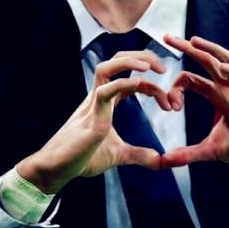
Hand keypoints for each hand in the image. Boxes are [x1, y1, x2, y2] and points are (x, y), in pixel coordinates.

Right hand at [16, 50, 170, 193]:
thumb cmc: (83, 158)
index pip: (131, 79)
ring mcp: (93, 104)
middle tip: (163, 68)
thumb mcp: (119, 155)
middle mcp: (99, 96)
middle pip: (118, 61)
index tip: (170, 103)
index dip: (153, 85)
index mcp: (106, 101)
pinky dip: (121, 83)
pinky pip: (104, 91)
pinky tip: (138, 83)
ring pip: (106, 67)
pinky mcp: (91, 117)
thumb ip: (139, 155)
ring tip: (149, 67)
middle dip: (142, 57)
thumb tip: (159, 159)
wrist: (58, 170)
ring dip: (129, 61)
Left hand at [163, 35, 228, 203]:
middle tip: (167, 37)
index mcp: (217, 96)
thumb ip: (186, 154)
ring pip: (227, 59)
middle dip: (187, 48)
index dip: (175, 87)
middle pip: (206, 60)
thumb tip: (162, 162)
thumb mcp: (211, 151)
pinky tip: (223, 68)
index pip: (191, 79)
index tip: (170, 106)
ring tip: (193, 40)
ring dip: (211, 48)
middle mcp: (228, 88)